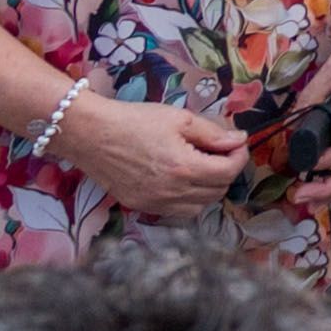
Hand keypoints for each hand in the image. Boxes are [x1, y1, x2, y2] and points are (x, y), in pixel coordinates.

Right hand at [56, 89, 249, 222]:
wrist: (91, 134)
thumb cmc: (135, 121)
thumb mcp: (180, 119)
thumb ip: (213, 133)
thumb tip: (239, 140)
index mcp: (184, 168)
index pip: (228, 172)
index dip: (239, 156)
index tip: (237, 143)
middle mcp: (171, 192)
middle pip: (217, 191)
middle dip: (226, 170)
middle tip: (220, 150)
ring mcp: (154, 203)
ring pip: (200, 206)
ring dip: (209, 188)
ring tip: (202, 165)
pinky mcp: (139, 206)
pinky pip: (177, 212)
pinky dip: (188, 200)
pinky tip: (182, 180)